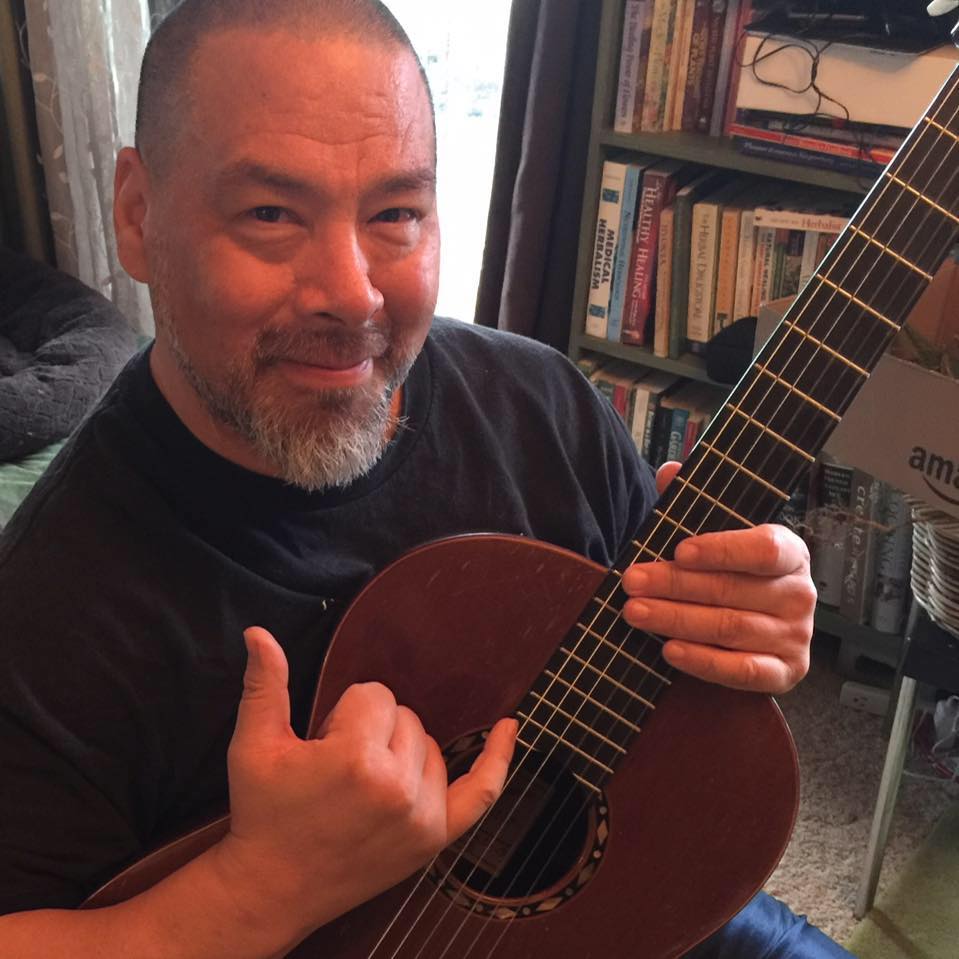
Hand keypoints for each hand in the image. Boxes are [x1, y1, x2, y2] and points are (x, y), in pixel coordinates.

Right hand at [216, 626, 516, 935]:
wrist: (273, 888)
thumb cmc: (263, 813)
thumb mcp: (253, 746)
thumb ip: (264, 685)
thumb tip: (259, 633)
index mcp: (355, 759)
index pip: (374, 695)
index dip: (345, 714)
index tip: (322, 744)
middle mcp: (396, 788)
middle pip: (405, 717)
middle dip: (371, 732)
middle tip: (336, 770)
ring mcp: (421, 816)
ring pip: (430, 746)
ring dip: (402, 752)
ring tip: (362, 785)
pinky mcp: (434, 838)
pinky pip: (481, 792)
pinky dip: (497, 760)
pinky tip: (509, 727)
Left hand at [621, 462, 815, 693]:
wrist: (758, 625)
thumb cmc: (733, 574)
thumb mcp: (715, 537)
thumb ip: (694, 503)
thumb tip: (671, 471)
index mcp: (789, 552)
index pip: (763, 549)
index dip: (722, 549)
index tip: (679, 550)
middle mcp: (800, 594)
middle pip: (732, 590)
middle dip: (674, 585)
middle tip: (633, 581)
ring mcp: (796, 636)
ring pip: (729, 628)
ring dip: (677, 620)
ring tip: (635, 612)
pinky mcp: (785, 673)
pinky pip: (742, 671)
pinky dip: (704, 662)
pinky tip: (670, 650)